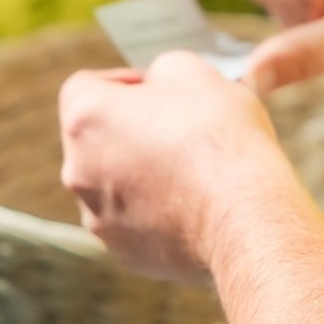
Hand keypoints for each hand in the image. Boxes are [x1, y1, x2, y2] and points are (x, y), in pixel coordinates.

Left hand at [59, 51, 277, 281]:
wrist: (245, 217)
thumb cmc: (220, 138)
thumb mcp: (193, 71)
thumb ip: (161, 70)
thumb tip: (158, 86)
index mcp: (84, 117)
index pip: (86, 85)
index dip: (126, 82)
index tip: (161, 91)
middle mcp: (78, 170)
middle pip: (97, 137)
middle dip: (133, 128)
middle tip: (183, 128)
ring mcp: (98, 217)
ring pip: (114, 182)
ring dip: (143, 171)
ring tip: (194, 169)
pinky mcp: (124, 252)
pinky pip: (135, 221)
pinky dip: (157, 211)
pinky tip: (196, 204)